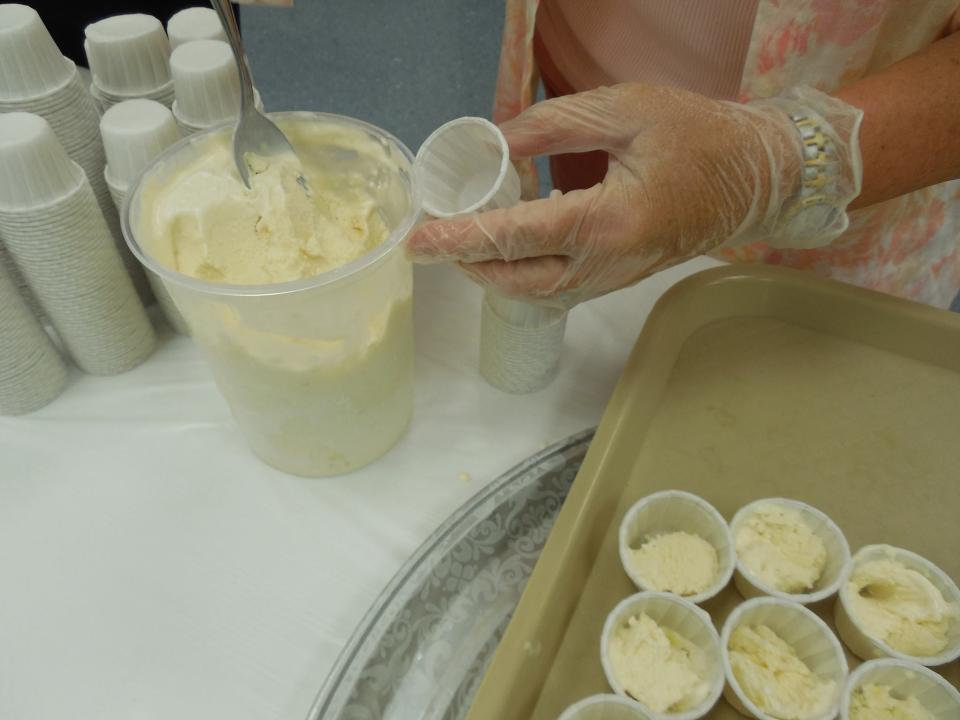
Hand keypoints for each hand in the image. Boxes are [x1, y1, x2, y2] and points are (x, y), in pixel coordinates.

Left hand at [406, 83, 860, 306]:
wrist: (754, 177)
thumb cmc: (698, 136)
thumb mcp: (626, 109)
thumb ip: (554, 123)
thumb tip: (495, 141)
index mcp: (609, 221)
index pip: (517, 237)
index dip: (461, 239)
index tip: (418, 240)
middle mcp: (607, 263)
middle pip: (516, 280)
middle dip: (466, 265)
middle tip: (432, 240)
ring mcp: (614, 280)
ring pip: (535, 294)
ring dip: (491, 275)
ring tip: (460, 244)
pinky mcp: (618, 281)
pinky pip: (557, 290)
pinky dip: (521, 276)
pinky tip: (506, 251)